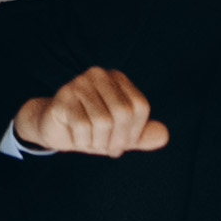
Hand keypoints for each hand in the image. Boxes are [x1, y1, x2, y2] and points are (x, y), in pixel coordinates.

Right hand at [11, 64, 168, 158]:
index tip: (121, 141)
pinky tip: (75, 136)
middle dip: (116, 138)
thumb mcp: (121, 135)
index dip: (134, 131)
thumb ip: (143, 135)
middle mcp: (99, 74)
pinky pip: (83, 126)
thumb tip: (164, 136)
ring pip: (103, 122)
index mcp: (117, 79)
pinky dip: (81, 140)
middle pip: (123, 113)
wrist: (55, 130)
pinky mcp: (63, 97)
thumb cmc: (91, 130)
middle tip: (104, 145)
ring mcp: (79, 83)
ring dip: (97, 141)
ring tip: (88, 139)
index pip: (139, 107)